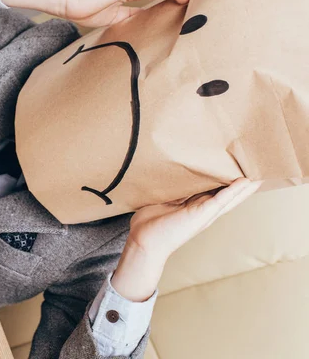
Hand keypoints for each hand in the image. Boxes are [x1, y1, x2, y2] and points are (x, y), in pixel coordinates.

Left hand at [111, 178, 261, 301]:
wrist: (144, 240)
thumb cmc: (149, 223)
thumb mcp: (162, 200)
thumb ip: (172, 190)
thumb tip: (171, 173)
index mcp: (193, 205)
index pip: (212, 189)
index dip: (224, 178)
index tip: (234, 164)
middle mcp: (202, 209)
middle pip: (226, 193)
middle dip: (241, 181)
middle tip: (255, 165)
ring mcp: (204, 212)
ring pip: (230, 196)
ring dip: (245, 185)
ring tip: (259, 171)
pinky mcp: (202, 214)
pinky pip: (222, 199)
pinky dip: (235, 191)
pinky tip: (247, 181)